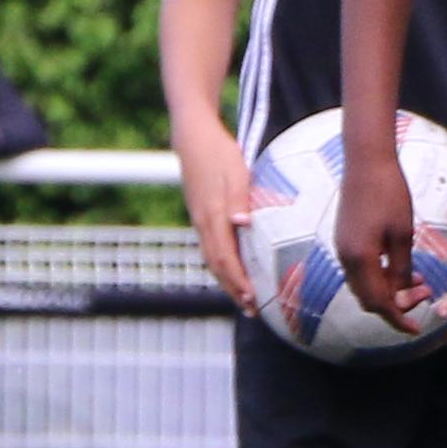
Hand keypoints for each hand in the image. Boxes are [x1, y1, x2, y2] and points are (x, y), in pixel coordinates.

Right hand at [177, 137, 271, 312]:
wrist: (194, 137)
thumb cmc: (220, 152)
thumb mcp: (235, 172)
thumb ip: (238, 199)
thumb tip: (242, 224)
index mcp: (213, 215)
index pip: (225, 257)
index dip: (238, 280)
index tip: (252, 298)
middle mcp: (203, 222)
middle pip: (217, 265)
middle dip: (234, 289)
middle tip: (252, 310)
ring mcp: (200, 220)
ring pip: (212, 258)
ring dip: (228, 280)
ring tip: (245, 299)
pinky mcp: (202, 215)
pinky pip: (212, 247)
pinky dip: (223, 265)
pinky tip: (235, 271)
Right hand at [338, 147, 424, 326]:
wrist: (366, 161)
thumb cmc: (389, 194)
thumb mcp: (403, 235)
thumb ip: (401, 268)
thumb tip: (401, 295)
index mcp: (359, 259)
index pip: (378, 303)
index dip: (397, 318)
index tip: (416, 329)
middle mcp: (345, 257)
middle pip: (368, 298)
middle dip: (396, 304)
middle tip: (425, 294)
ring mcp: (342, 247)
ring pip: (364, 284)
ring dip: (389, 289)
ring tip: (420, 281)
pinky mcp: (344, 238)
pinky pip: (360, 269)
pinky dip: (380, 275)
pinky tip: (401, 266)